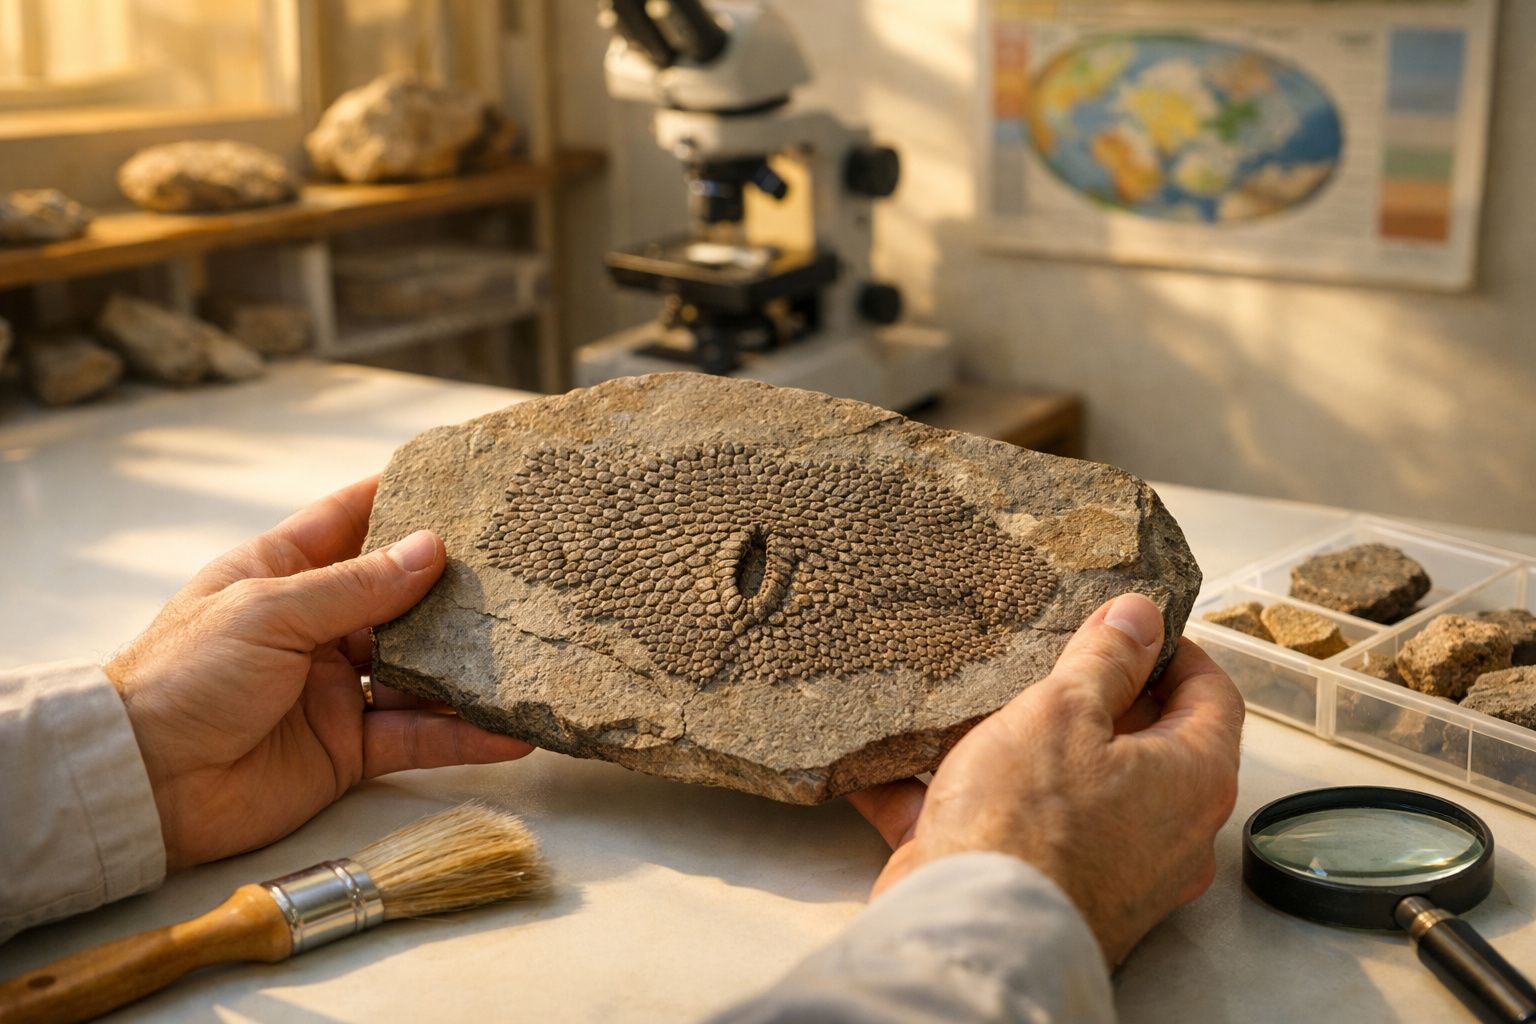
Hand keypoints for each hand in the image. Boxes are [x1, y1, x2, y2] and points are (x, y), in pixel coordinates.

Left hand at [106, 476, 533, 868]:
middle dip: (457, 587)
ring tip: (530, 654)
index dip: (404, 496)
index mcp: (285, 572)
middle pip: (403, 597)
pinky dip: (465, 737)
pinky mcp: (351, 748)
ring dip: (470, 666)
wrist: (142, 783)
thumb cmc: (182, 677)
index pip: (353, 519)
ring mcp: (338, 687)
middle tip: (522, 571)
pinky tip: (511, 731)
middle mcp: (319, 625)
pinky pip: (420, 737)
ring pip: (423, 670)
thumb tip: (432, 549)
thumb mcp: (269, 611)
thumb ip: (357, 586)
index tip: (464, 478)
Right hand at [850, 593, 1243, 965]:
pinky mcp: (1038, 890)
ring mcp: (1103, 867)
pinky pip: (997, 831)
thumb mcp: (1064, 711)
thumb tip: (1140, 618)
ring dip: (1018, 749)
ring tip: (968, 705)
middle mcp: (1164, 833)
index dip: (1175, 652)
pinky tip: (891, 767)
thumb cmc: (1029, 829)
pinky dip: (947, 799)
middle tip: (1045, 657)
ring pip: (1065, 788)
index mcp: (1190, 779)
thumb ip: (1104, 659)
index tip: (1132, 628)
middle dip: (1089, 697)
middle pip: (1141, 743)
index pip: (1213, 696)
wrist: (970, 935)